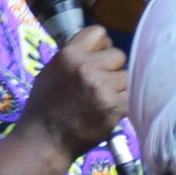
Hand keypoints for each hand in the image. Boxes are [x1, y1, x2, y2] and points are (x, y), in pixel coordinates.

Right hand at [18, 26, 129, 158]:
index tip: (99, 58)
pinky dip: (123, 103)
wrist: (44, 141)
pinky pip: (131, 96)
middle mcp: (86, 67)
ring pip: (128, 76)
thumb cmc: (44, 107)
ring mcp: (103, 87)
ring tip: (104, 100)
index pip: (99, 32)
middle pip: (118, 55)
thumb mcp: (50, 72)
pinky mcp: (115, 107)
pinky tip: (109, 110)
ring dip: (120, 87)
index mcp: (69, 55)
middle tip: (102, 84)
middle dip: (112, 69)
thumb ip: (73, 58)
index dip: (101, 46)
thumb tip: (96, 49)